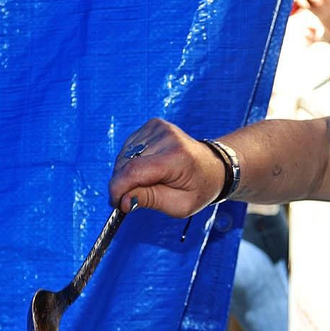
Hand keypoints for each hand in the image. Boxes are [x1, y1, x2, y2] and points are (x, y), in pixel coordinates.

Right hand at [109, 119, 223, 217]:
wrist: (213, 167)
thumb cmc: (198, 188)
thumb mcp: (179, 205)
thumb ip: (149, 200)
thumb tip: (122, 200)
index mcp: (176, 157)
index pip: (134, 171)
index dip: (118, 189)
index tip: (116, 204)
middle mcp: (166, 137)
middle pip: (126, 163)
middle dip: (123, 184)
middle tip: (135, 197)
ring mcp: (159, 128)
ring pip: (124, 155)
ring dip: (127, 173)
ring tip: (148, 181)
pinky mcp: (153, 125)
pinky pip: (129, 147)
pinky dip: (131, 162)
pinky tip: (148, 168)